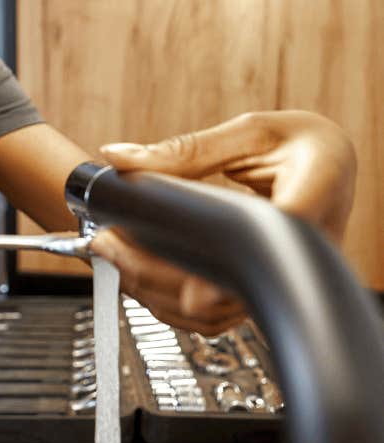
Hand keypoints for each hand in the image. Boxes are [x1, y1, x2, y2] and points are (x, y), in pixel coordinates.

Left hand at [92, 111, 356, 333]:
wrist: (330, 163)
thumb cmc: (300, 143)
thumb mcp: (248, 133)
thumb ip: (185, 150)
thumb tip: (120, 157)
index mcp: (316, 190)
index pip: (278, 241)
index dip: (233, 270)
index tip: (193, 290)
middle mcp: (310, 245)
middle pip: (236, 286)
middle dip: (162, 274)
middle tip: (111, 244)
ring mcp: (290, 274)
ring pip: (223, 310)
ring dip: (160, 291)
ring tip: (115, 252)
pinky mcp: (269, 286)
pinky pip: (221, 309)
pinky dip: (175, 297)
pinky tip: (140, 271)